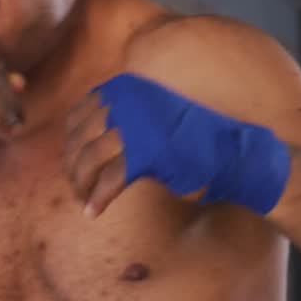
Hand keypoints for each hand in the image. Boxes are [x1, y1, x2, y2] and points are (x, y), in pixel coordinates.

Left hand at [63, 73, 290, 218]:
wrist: (231, 151)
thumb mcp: (156, 116)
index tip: (72, 161)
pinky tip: (94, 212)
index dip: (69, 140)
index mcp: (129, 89)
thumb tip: (93, 138)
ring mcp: (137, 126)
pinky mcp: (147, 154)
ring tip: (84, 202)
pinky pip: (109, 180)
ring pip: (88, 159)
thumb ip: (129, 117)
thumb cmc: (195, 138)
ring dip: (81, 185)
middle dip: (72, 167)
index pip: (80, 113)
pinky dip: (98, 199)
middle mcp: (128, 103)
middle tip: (77, 188)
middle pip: (79, 138)